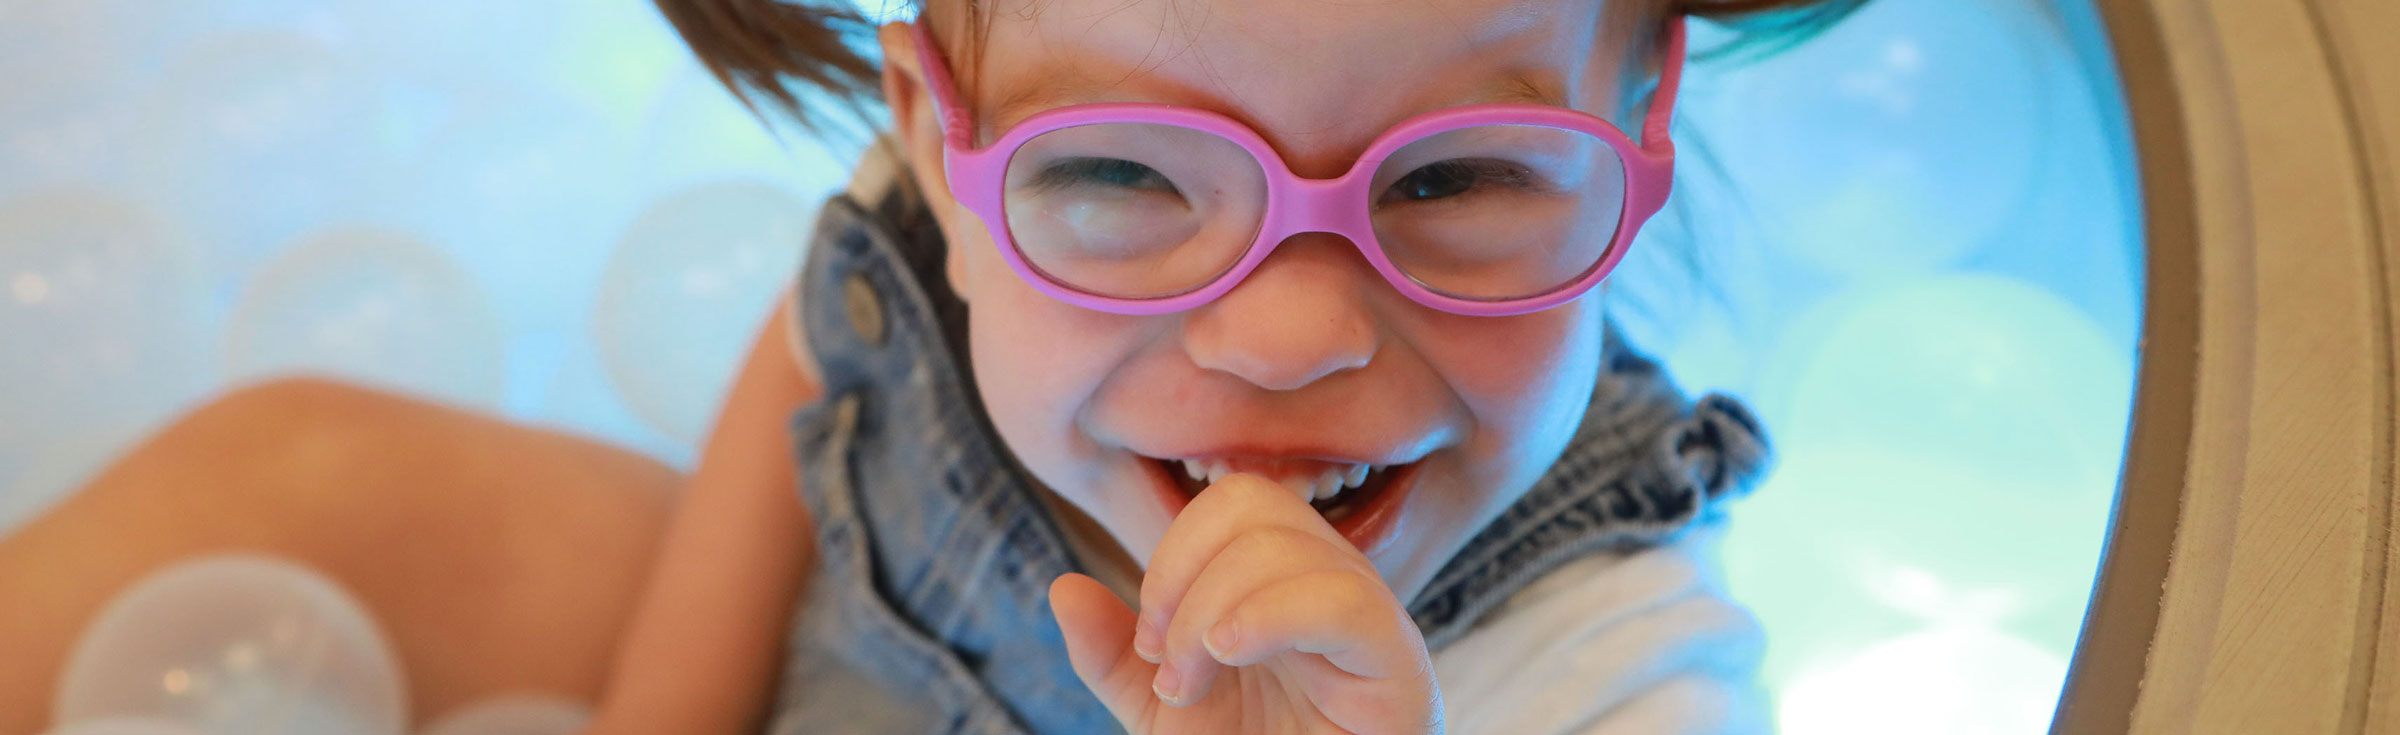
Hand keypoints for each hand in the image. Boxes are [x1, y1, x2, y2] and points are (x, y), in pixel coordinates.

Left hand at [1049, 473, 1442, 734]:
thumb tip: (1062, 587)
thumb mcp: (1164, 712)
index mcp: (1285, 581)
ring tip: (1191, 685)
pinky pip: (1341, 599)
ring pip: (1285, 543)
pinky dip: (1267, 618)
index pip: (1229, 502)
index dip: (1170, 556)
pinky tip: (1231, 654)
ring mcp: (1370, 617)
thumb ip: (1114, 655)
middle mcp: (1332, 583)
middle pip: (1252, 500)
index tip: (1147, 642)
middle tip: (1167, 660)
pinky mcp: (1398, 662)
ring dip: (1209, 612)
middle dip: (1182, 572)